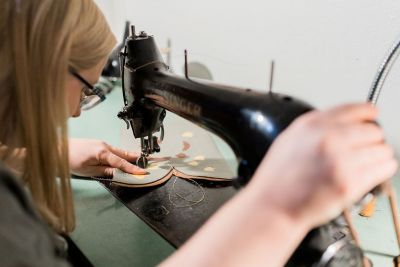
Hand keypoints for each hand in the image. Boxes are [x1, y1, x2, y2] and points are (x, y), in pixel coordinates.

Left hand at [68, 138, 146, 176]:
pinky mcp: (99, 144)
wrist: (56, 149)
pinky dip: (122, 154)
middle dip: (138, 158)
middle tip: (151, 160)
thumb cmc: (70, 161)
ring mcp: (102, 143)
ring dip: (131, 155)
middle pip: (125, 153)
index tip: (143, 172)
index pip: (121, 162)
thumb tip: (119, 173)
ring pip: (120, 151)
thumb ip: (105, 171)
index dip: (133, 168)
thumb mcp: (88, 171)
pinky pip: (114, 150)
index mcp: (103, 152)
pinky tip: (126, 157)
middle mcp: (105, 145)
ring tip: (143, 159)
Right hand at [250, 103, 397, 226]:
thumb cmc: (277, 177)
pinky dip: (382, 170)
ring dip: (378, 156)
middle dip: (372, 139)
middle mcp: (328, 138)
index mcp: (312, 124)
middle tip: (364, 148)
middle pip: (373, 130)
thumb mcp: (290, 139)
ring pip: (382, 149)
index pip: (357, 109)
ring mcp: (340, 161)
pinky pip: (384, 169)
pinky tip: (370, 173)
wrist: (272, 205)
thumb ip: (317, 127)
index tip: (372, 118)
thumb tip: (345, 122)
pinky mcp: (349, 183)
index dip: (368, 114)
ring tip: (366, 163)